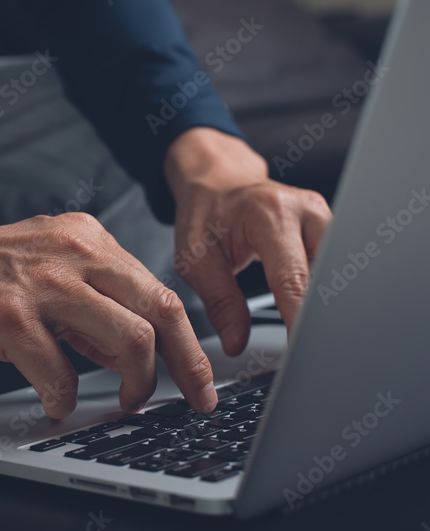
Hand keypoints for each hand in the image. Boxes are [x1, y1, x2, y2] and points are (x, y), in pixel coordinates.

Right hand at [0, 197, 217, 418]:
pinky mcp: (10, 318)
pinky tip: (56, 404)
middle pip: (163, 311)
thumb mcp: (42, 268)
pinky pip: (62, 374)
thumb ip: (90, 302)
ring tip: (122, 404)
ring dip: (136, 387)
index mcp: (86, 239)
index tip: (200, 377)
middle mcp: (74, 254)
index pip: (161, 291)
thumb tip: (132, 353)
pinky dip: (66, 399)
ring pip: (130, 341)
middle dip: (188, 367)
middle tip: (193, 401)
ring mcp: (43, 285)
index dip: (191, 342)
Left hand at [165, 127, 332, 355]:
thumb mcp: (195, 257)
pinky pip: (333, 265)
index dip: (298, 318)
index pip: (292, 277)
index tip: (300, 347)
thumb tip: (237, 342)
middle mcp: (304, 211)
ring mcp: (322, 216)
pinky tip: (311, 309)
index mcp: (269, 214)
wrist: (217, 182)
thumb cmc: (205, 214)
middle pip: (324, 275)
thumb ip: (219, 301)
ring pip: (335, 271)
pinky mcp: (329, 227)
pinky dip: (322, 290)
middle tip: (306, 349)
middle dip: (317, 315)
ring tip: (308, 331)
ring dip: (324, 302)